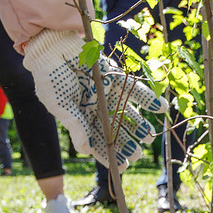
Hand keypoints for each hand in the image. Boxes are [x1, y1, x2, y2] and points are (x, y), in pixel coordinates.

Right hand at [23, 29, 166, 168]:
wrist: (54, 46)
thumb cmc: (50, 77)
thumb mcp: (60, 104)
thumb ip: (74, 125)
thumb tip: (84, 150)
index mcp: (80, 117)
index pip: (96, 140)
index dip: (108, 154)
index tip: (120, 167)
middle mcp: (96, 107)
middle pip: (114, 129)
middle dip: (126, 143)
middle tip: (137, 155)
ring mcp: (108, 93)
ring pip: (126, 113)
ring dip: (139, 125)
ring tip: (149, 137)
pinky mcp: (116, 77)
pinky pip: (136, 90)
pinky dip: (149, 99)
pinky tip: (162, 109)